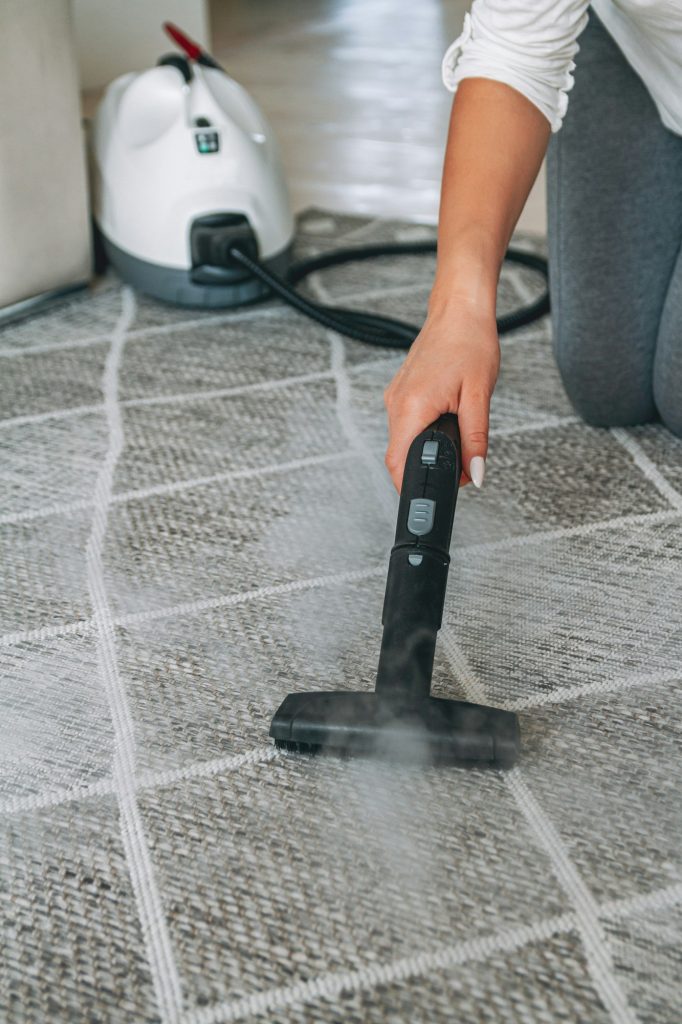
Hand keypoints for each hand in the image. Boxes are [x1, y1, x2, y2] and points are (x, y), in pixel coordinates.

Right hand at [383, 302, 499, 491]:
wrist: (459, 310)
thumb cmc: (469, 342)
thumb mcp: (479, 397)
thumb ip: (475, 440)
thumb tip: (476, 473)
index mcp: (411, 407)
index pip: (397, 464)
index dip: (412, 486)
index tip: (432, 495)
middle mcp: (396, 403)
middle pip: (399, 456)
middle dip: (426, 469)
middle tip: (460, 467)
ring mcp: (395, 397)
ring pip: (403, 441)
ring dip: (426, 449)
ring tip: (457, 433)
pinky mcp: (400, 392)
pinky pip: (405, 424)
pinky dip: (423, 432)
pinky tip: (446, 418)